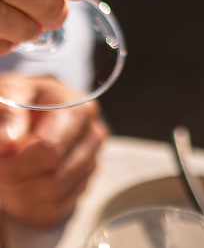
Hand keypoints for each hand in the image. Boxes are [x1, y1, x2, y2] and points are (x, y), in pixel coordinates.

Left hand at [0, 74, 107, 227]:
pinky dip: (29, 205)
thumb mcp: (10, 93)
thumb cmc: (20, 100)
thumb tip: (9, 143)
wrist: (25, 110)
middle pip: (53, 180)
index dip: (15, 162)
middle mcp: (92, 137)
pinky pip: (54, 212)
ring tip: (8, 173)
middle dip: (16, 179)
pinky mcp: (81, 186)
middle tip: (0, 166)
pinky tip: (19, 183)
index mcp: (79, 109)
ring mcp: (89, 163)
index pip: (48, 152)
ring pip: (53, 199)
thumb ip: (6, 112)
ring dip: (20, 193)